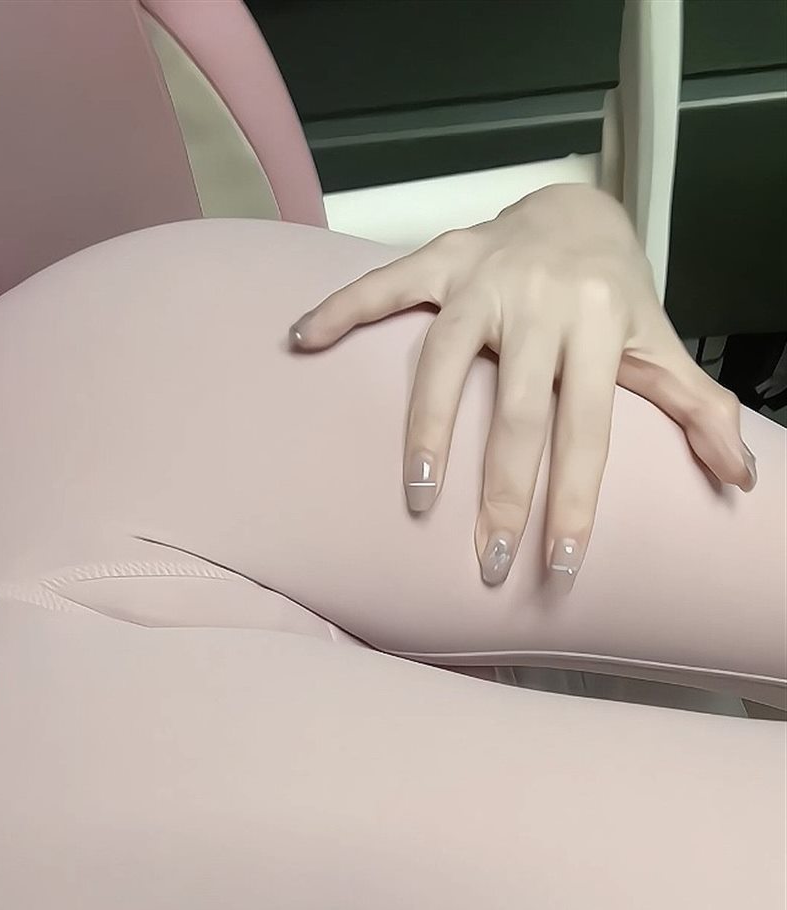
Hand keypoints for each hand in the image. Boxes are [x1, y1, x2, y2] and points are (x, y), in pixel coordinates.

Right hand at [289, 185, 755, 588]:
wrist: (580, 209)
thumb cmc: (615, 297)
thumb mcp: (660, 347)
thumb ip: (696, 409)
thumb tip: (740, 476)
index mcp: (598, 327)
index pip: (587, 431)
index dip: (575, 503)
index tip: (561, 567)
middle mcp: (541, 300)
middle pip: (517, 410)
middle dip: (503, 492)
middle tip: (488, 561)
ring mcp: (485, 275)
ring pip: (444, 356)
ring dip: (426, 426)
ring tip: (416, 494)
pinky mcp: (442, 257)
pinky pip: (386, 284)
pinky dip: (342, 310)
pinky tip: (302, 341)